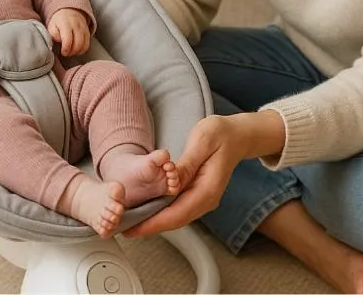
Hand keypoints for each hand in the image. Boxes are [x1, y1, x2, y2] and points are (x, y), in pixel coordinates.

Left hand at [47, 8, 90, 56]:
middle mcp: (77, 26)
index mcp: (66, 24)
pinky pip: (88, 44)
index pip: (68, 39)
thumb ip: (53, 34)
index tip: (63, 52)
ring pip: (84, 44)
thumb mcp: (51, 26)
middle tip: (66, 54)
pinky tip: (76, 50)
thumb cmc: (58, 21)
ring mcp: (83, 28)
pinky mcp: (87, 32)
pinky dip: (83, 50)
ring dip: (77, 52)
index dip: (66, 49)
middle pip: (78, 43)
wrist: (69, 11)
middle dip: (72, 52)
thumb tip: (59, 41)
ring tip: (71, 52)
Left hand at [122, 114, 247, 237]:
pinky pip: (178, 208)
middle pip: (175, 220)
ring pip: (176, 217)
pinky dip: (161, 212)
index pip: (178, 214)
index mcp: (208, 190)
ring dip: (154, 221)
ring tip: (131, 221)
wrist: (238, 136)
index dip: (154, 223)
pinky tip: (147, 209)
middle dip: (149, 226)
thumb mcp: (203, 141)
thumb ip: (187, 164)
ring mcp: (203, 199)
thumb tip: (172, 182)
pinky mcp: (198, 195)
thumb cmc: (222, 134)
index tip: (134, 227)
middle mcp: (206, 200)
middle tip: (124, 228)